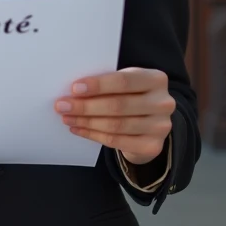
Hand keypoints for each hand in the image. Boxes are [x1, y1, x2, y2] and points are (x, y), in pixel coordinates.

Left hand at [55, 67, 174, 166]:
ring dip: (86, 122)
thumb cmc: (131, 95)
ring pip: (116, 125)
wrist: (150, 122)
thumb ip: (107, 83)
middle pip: (118, 105)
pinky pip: (117, 141)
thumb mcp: (126, 83)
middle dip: (86, 106)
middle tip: (62, 106)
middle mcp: (163, 103)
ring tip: (67, 118)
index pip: (124, 81)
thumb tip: (73, 91)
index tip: (74, 88)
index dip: (98, 85)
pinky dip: (93, 135)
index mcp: (156, 79)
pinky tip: (78, 129)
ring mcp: (160, 127)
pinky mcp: (152, 146)